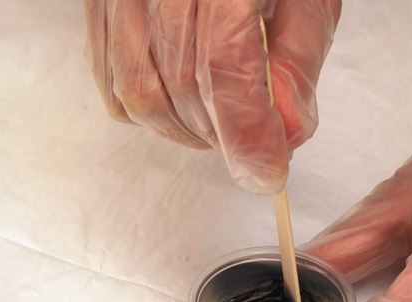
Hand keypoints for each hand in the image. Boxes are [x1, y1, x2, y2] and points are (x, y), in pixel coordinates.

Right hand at [84, 0, 339, 192]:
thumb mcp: (309, 1)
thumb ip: (298, 65)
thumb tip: (284, 134)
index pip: (224, 68)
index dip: (247, 135)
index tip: (268, 174)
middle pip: (182, 87)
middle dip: (225, 136)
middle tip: (258, 143)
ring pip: (140, 94)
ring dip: (189, 130)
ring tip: (225, 124)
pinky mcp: (103, 7)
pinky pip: (114, 83)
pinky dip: (153, 113)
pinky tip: (186, 107)